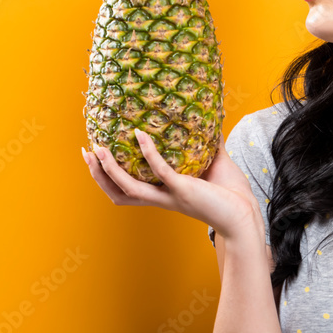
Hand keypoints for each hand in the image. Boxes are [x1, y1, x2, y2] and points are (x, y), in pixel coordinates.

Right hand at [82, 127, 261, 240]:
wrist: (246, 213)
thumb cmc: (230, 193)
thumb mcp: (212, 163)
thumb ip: (204, 144)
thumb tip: (206, 119)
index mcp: (163, 195)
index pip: (126, 191)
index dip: (106, 177)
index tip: (95, 156)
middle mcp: (161, 198)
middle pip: (118, 193)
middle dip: (98, 175)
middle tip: (85, 152)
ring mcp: (170, 195)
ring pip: (128, 188)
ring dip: (110, 169)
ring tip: (98, 149)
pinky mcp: (183, 189)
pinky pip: (160, 170)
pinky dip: (148, 152)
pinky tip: (140, 134)